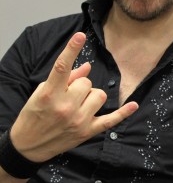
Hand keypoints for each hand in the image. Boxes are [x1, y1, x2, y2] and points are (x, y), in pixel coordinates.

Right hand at [9, 32, 138, 162]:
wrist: (28, 146)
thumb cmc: (33, 115)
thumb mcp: (41, 93)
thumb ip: (66, 79)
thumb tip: (88, 65)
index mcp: (49, 94)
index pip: (62, 67)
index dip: (71, 49)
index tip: (80, 35)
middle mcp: (64, 107)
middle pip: (87, 81)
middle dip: (79, 85)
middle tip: (67, 95)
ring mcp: (78, 120)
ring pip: (99, 94)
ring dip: (91, 96)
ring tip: (78, 104)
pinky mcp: (88, 131)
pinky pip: (111, 120)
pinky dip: (123, 113)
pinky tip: (134, 105)